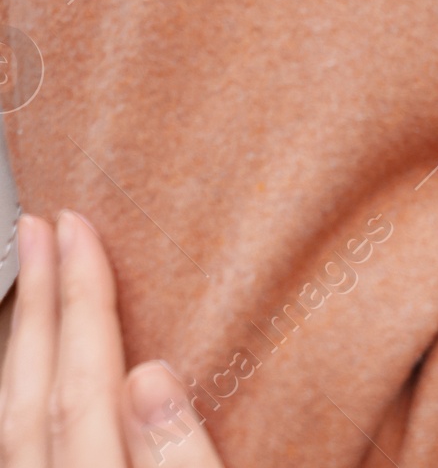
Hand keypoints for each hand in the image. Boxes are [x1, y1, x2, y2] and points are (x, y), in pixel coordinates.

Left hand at [0, 213, 223, 467]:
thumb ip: (182, 460)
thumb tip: (150, 379)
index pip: (82, 386)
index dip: (79, 302)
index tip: (77, 232)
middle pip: (32, 397)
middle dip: (40, 303)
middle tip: (39, 231)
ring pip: (10, 424)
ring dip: (22, 342)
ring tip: (33, 278)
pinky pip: (11, 448)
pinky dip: (17, 393)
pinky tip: (30, 369)